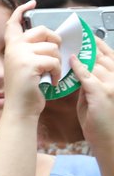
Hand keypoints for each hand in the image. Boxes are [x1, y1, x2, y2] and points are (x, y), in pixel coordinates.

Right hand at [4, 1, 62, 118]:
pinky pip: (53, 61)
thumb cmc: (25, 89)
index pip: (13, 23)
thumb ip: (31, 50)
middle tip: (54, 55)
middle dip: (54, 41)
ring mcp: (20, 56)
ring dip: (57, 61)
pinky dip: (57, 72)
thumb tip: (51, 38)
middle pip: (42, 30)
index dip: (22, 11)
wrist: (19, 108)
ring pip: (52, 47)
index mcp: (11, 48)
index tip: (32, 3)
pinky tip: (51, 80)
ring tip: (51, 74)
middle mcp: (13, 49)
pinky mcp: (29, 65)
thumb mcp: (24, 65)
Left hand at [73, 35, 113, 149]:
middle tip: (73, 36)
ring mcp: (113, 85)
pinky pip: (88, 75)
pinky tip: (71, 60)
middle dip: (88, 46)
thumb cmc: (101, 122)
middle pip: (102, 56)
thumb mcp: (96, 97)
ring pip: (95, 63)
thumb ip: (91, 82)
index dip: (99, 44)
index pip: (110, 56)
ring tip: (67, 46)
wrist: (109, 140)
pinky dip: (79, 67)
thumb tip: (80, 70)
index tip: (87, 35)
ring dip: (81, 55)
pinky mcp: (103, 93)